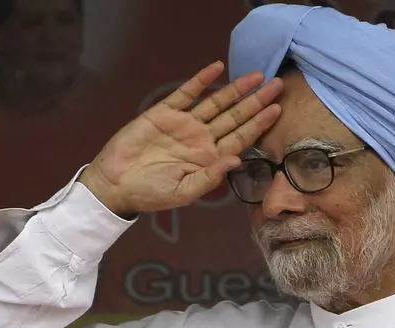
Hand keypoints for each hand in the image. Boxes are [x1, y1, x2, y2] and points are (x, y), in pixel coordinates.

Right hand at [79, 61, 282, 214]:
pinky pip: (186, 93)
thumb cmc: (151, 193)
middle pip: (235, 116)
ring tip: (256, 76)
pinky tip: (216, 68)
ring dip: (235, 89)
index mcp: (210, 158)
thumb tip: (236, 159)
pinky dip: (201, 81)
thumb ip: (210, 177)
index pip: (241, 138)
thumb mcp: (183, 192)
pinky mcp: (165, 112)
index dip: (259, 124)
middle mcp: (202, 138)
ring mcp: (185, 124)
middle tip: (278, 85)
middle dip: (256, 102)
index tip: (277, 109)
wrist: (116, 183)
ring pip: (216, 102)